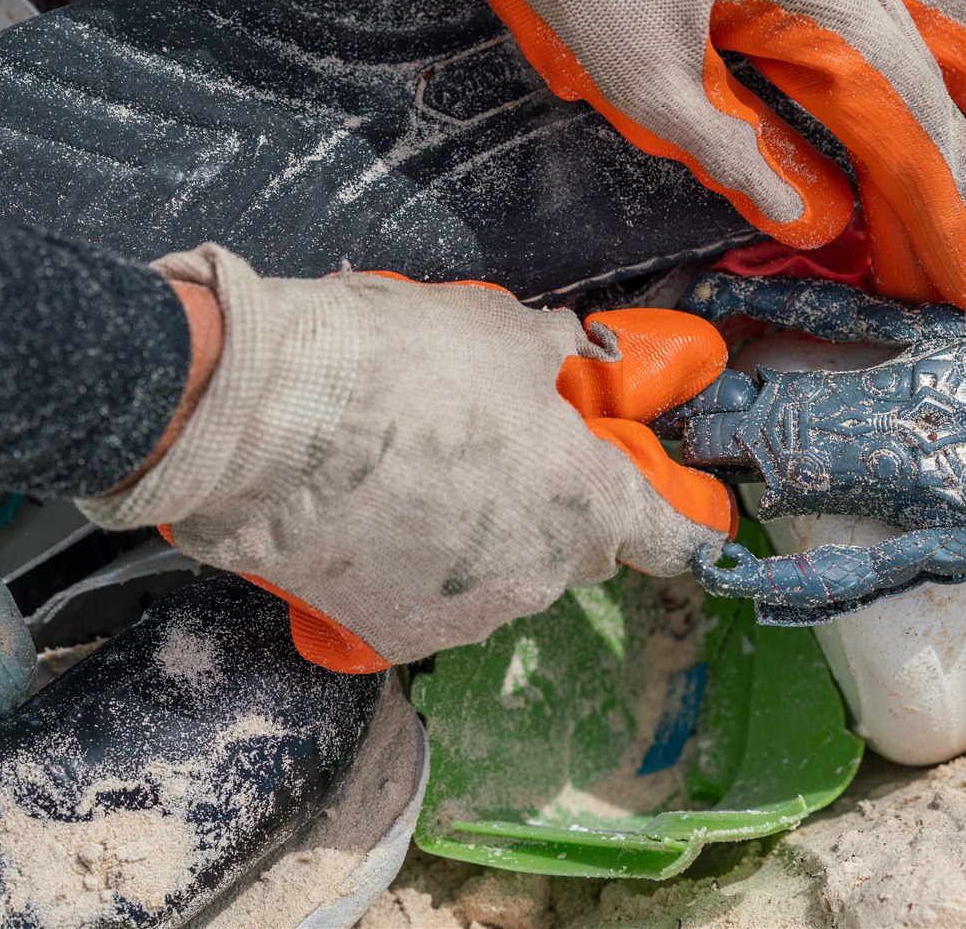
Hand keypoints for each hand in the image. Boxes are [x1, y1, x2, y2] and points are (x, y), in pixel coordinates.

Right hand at [79, 246, 733, 670]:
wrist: (265, 423)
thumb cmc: (401, 363)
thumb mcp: (502, 328)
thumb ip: (557, 353)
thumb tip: (575, 354)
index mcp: (588, 504)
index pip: (672, 537)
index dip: (688, 525)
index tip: (700, 524)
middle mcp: (541, 577)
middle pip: (573, 546)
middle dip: (554, 502)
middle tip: (502, 444)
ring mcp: (465, 615)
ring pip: (499, 572)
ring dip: (479, 532)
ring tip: (416, 468)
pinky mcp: (390, 637)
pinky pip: (427, 597)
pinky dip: (412, 565)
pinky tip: (373, 514)